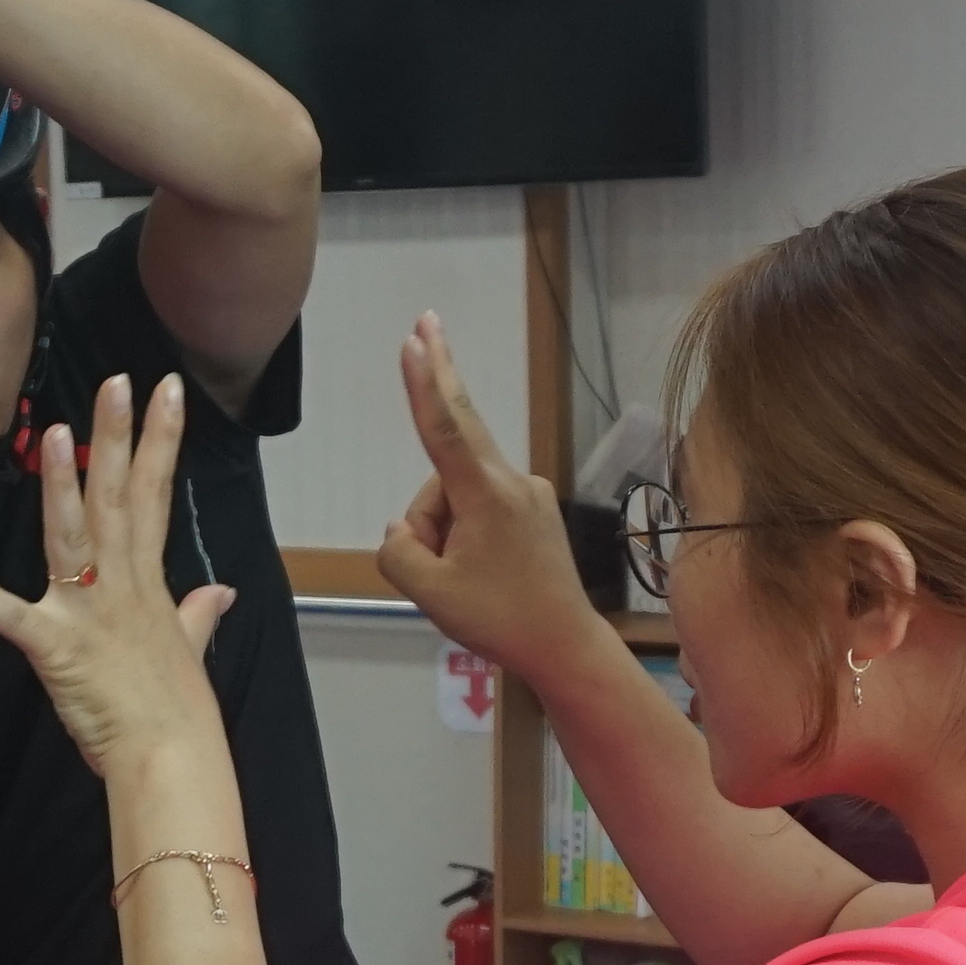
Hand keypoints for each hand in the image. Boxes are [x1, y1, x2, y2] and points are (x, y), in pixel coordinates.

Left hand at [0, 375, 233, 777]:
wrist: (170, 756)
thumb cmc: (176, 710)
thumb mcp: (190, 650)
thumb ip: (199, 614)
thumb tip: (220, 594)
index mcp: (148, 582)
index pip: (154, 495)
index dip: (160, 440)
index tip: (165, 391)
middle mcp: (121, 587)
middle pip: (118, 499)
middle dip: (117, 437)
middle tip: (115, 382)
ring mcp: (89, 614)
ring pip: (74, 538)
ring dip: (63, 487)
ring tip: (56, 433)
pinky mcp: (57, 649)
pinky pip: (15, 619)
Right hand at [373, 317, 622, 672]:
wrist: (566, 644)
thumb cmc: (500, 619)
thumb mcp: (429, 594)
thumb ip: (399, 552)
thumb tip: (403, 529)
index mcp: (485, 495)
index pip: (444, 427)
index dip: (424, 380)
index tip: (416, 339)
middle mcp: (510, 482)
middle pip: (453, 438)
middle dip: (437, 379)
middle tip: (424, 321)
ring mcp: (526, 494)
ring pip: (456, 494)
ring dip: (442, 530)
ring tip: (462, 581)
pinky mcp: (534, 510)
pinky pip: (479, 508)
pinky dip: (464, 533)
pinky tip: (477, 571)